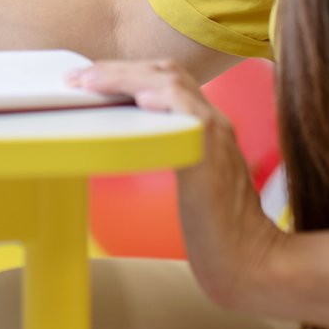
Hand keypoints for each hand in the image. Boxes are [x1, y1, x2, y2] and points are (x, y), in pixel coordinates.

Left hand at [76, 58, 284, 309]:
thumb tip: (131, 140)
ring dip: (125, 77)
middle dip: (118, 68)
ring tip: (89, 83)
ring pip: (172, 83)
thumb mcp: (188, 180)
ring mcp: (216, 135)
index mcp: (208, 125)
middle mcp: (215, 122)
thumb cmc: (216, 231)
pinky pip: (189, 113)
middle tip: (78, 76)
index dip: (129, 71)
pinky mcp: (212, 156)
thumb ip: (170, 151)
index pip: (168, 79)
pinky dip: (162, 99)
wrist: (249, 261)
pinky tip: (138, 98)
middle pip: (167, 71)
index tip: (90, 78)